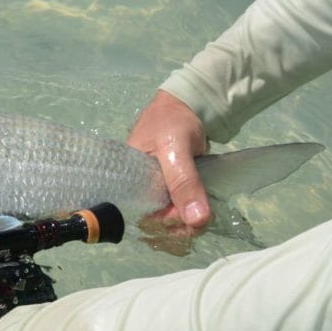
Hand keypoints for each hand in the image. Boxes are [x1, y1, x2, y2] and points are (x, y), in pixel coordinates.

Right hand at [128, 89, 211, 231]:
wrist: (192, 105)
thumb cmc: (172, 122)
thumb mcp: (176, 149)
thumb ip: (184, 183)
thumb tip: (196, 221)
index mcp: (128, 180)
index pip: (138, 214)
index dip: (158, 223)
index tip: (179, 221)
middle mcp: (140, 188)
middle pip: (154, 220)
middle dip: (176, 225)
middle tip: (196, 221)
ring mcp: (158, 188)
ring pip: (168, 217)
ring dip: (186, 223)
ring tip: (203, 218)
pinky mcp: (175, 187)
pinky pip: (180, 208)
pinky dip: (191, 214)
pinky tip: (201, 215)